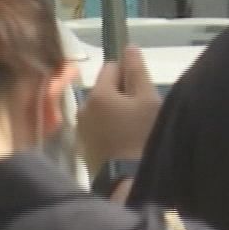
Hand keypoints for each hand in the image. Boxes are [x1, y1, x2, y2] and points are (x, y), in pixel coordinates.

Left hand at [78, 45, 162, 173]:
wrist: (128, 181)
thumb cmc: (142, 137)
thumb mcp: (148, 100)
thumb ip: (137, 71)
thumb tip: (128, 47)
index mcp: (98, 93)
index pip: (112, 66)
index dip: (129, 75)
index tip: (142, 92)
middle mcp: (83, 107)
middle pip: (104, 89)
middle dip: (121, 95)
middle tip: (140, 113)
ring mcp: (81, 130)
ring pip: (100, 110)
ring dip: (114, 114)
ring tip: (131, 131)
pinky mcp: (83, 148)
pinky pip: (97, 128)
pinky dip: (108, 130)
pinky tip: (122, 143)